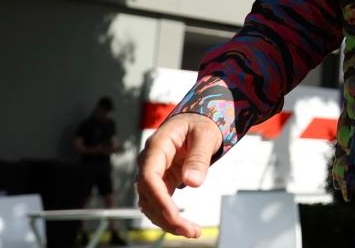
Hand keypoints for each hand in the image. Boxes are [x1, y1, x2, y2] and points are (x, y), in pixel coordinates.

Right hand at [136, 114, 220, 238]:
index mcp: (158, 145)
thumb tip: (192, 183)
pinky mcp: (161, 182)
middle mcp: (150, 161)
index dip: (159, 199)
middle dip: (166, 216)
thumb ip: (199, 157)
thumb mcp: (206, 135)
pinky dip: (169, 217)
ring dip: (167, 221)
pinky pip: (159, 203)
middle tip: (191, 231)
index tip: (174, 216)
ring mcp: (153, 173)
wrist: (196, 122)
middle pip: (148, 194)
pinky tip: (186, 227)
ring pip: (150, 204)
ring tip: (193, 232)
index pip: (149, 176)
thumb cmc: (201, 124)